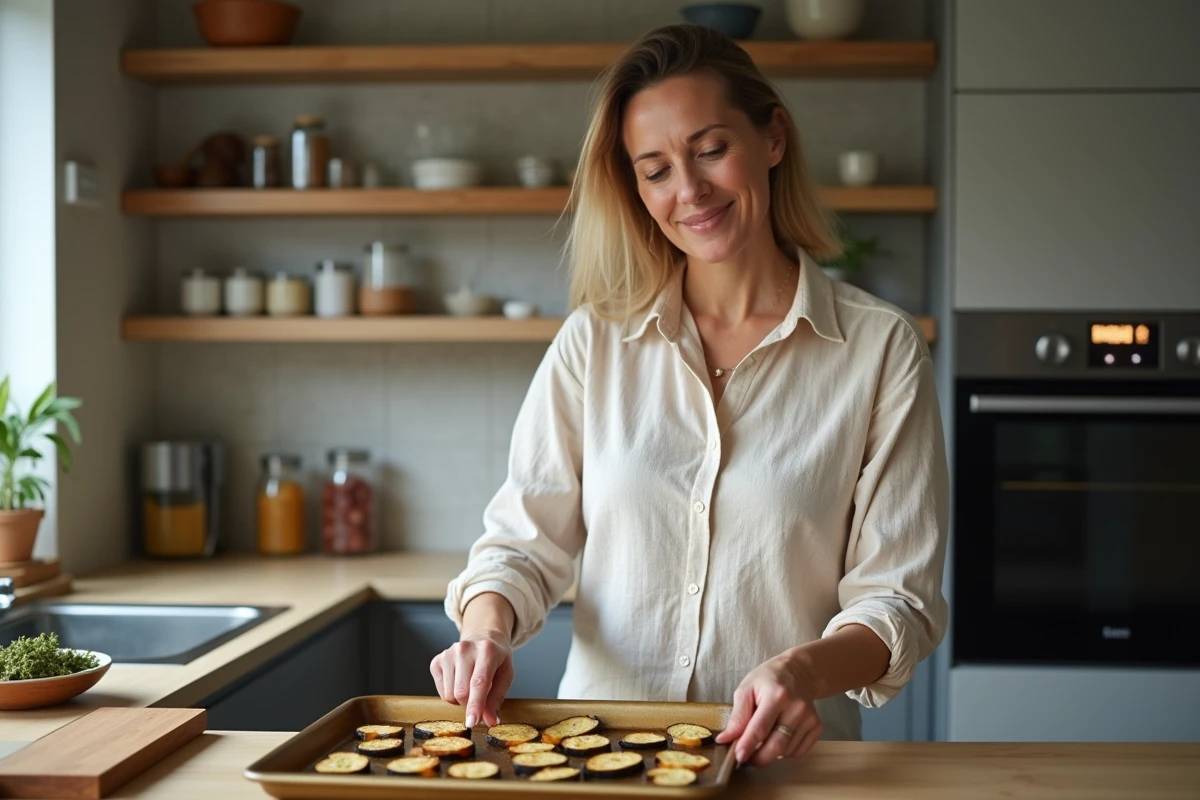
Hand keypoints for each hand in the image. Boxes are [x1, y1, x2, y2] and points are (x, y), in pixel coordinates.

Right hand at [429, 631, 513, 728]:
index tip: (472, 722)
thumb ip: (497, 699)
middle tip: (480, 696)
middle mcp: (465, 649)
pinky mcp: (437, 661)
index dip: (475, 705)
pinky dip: (451, 694)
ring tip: (469, 685)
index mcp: (487, 651)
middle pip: (461, 693)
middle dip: (470, 704)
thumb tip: (489, 721)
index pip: (478, 683)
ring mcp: (448, 653)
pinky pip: (441, 692)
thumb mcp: (505, 676)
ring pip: (450, 695)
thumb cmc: (496, 660)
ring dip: (460, 699)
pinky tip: (459, 681)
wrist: (483, 638)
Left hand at [714, 650, 822, 766]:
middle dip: (759, 758)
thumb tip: (726, 739)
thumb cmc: (768, 679)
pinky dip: (785, 752)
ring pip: (786, 751)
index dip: (747, 746)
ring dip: (771, 754)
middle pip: (777, 745)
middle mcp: (796, 707)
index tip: (738, 757)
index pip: (760, 728)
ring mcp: (809, 718)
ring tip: (761, 742)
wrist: (799, 671)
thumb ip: (737, 716)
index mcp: (776, 695)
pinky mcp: (817, 726)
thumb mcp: (746, 689)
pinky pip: (798, 752)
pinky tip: (778, 738)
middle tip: (747, 760)